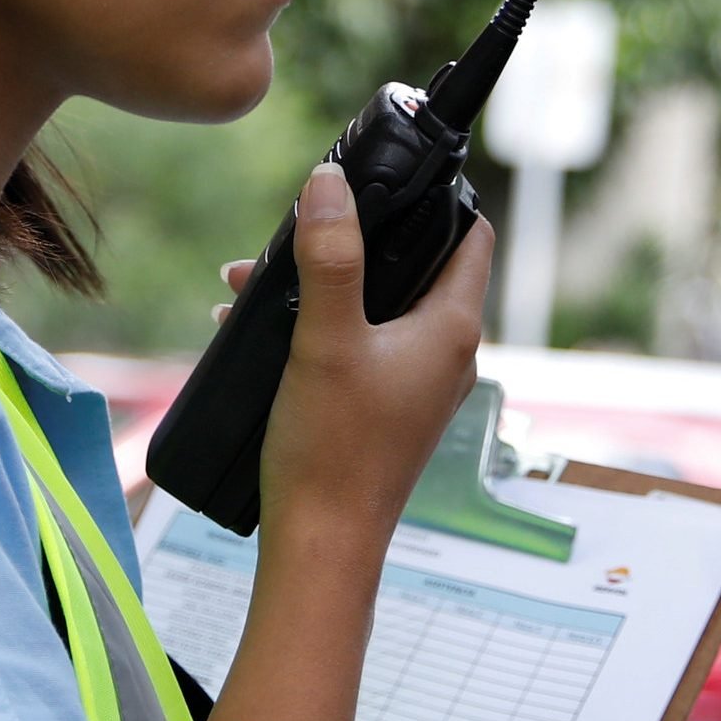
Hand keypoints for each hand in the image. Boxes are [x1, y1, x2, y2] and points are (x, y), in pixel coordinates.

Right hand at [256, 162, 491, 560]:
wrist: (320, 542)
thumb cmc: (332, 448)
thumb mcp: (324, 339)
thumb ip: (330, 257)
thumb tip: (329, 184)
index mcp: (453, 328)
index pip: (469, 234)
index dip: (433, 197)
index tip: (381, 179)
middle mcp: (447, 353)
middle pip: (412, 265)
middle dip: (349, 241)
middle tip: (291, 232)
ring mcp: (417, 383)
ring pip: (377, 305)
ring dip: (320, 285)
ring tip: (251, 283)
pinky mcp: (386, 408)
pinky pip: (358, 343)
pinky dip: (316, 325)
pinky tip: (255, 329)